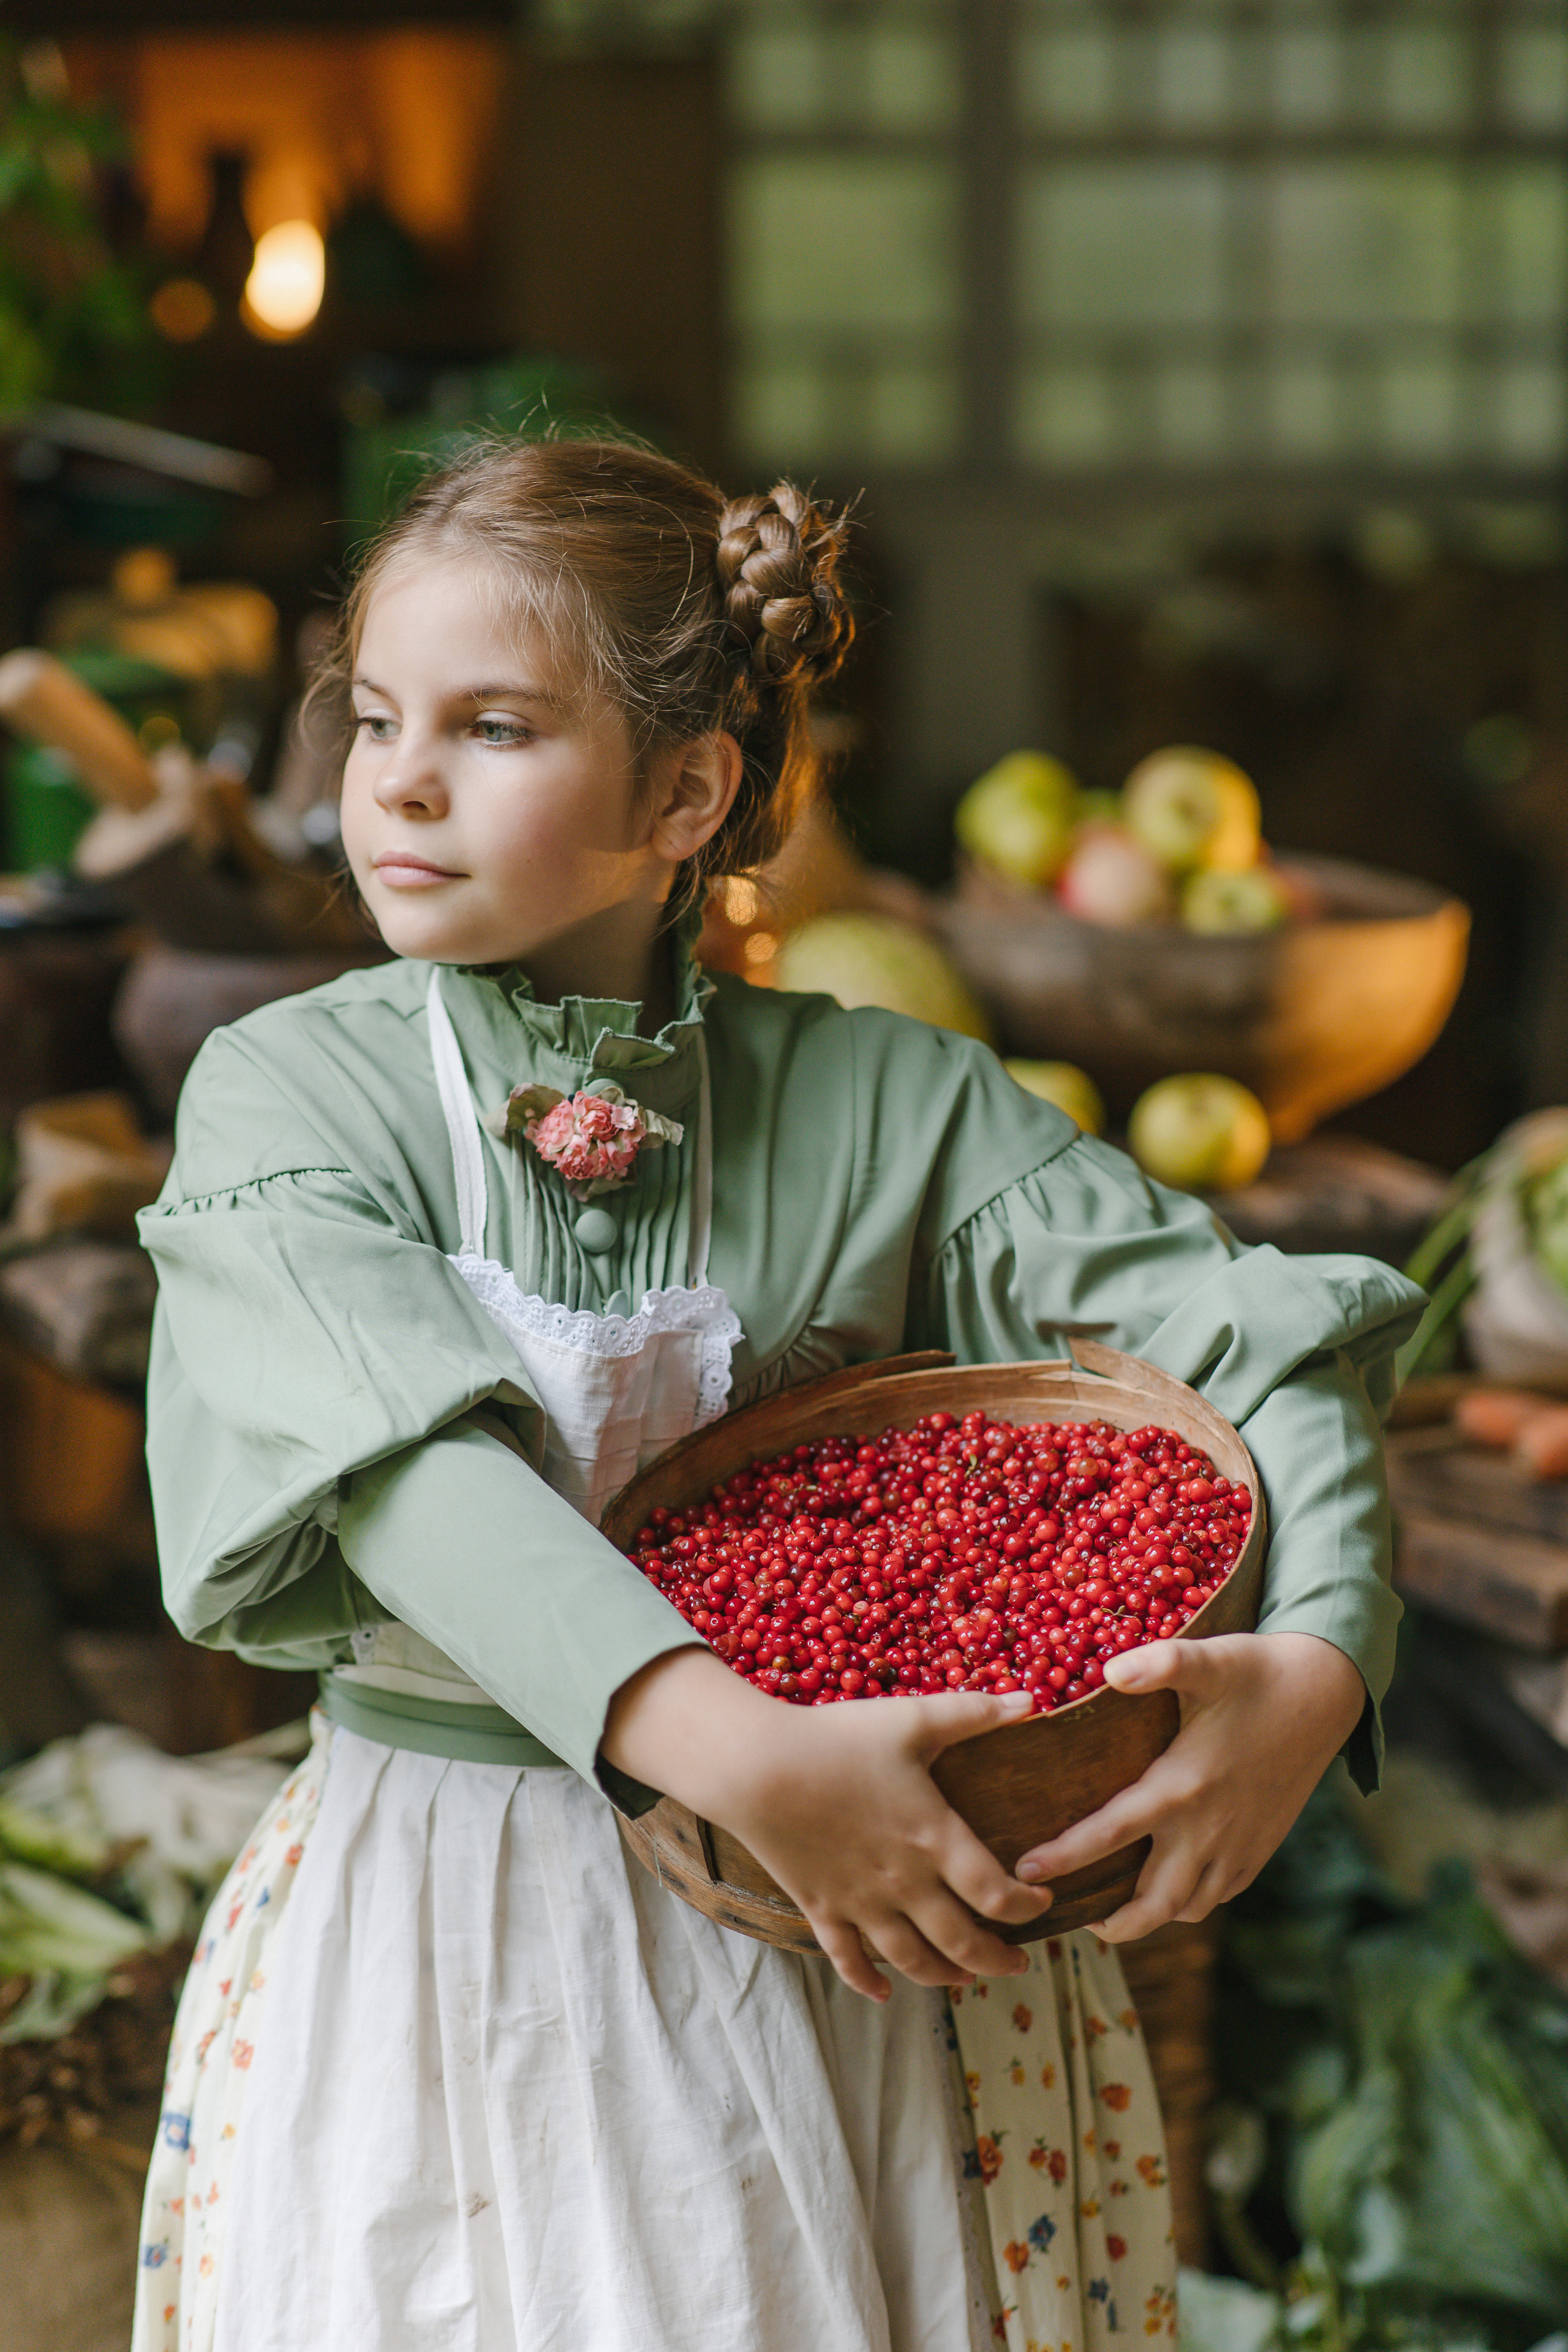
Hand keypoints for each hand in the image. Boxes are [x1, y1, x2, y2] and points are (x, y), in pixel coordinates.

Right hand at [602, 1650, 1051, 2000]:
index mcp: (934, 1838)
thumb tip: (1030, 1699)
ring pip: (913, 1960)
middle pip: (963, 1942)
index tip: (1044, 1902)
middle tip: (1017, 1964)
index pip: (997, 1894)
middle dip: (997, 1960)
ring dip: (946, 1976)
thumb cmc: (837, 1739)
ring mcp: (860, 1902)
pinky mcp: (820, 1907)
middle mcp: (904, 1883)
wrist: (757, 1768)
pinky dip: (869, 1983)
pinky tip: (883, 1993)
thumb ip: (973, 1712)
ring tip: (965, 1978)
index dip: (1027, 1907)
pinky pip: (848, 1960)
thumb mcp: (913, 1719)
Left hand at [1013, 1631, 1365, 1942]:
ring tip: (1114, 1909)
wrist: (1326, 1694)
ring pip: (1187, 1908)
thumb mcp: (1208, 1659)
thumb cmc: (1258, 1672)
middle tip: (1073, 1915)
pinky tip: (1168, 1887)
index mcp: (1183, 1786)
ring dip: (1149, 1916)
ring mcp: (1238, 1845)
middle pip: (1152, 1902)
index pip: (1111, 1833)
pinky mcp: (1260, 1849)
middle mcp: (1209, 1828)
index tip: (1025, 1871)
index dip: (1065, 1856)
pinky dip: (1189, 1903)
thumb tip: (1108, 1672)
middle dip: (1111, 1922)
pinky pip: (1218, 1895)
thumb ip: (1160, 1663)